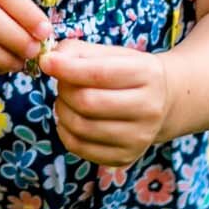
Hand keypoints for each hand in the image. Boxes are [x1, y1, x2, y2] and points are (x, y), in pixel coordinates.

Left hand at [42, 40, 172, 166]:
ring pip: (81, 127)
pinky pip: (80, 147)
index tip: (46, 62)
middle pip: (87, 103)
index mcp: (147, 75)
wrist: (161, 101)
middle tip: (62, 84)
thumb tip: (49, 60)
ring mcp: (139, 137)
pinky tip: (70, 119)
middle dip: (64, 90)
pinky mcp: (125, 157)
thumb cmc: (126, 72)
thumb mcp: (110, 53)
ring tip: (66, 100)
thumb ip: (77, 52)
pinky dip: (64, 131)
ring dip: (62, 110)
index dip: (67, 68)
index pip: (99, 74)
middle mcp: (149, 109)